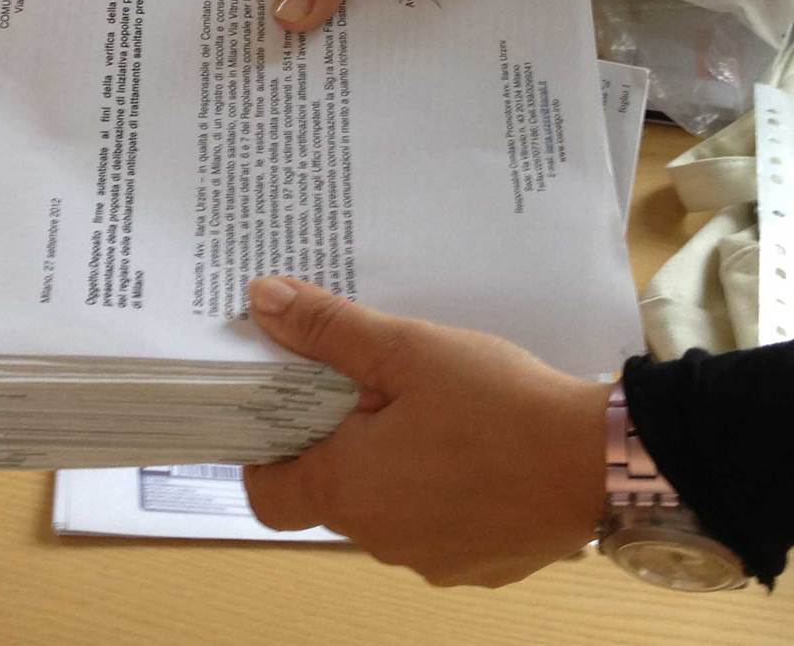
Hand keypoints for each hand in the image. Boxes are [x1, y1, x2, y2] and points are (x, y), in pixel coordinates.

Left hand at [243, 276, 609, 587]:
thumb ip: (328, 328)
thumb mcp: (405, 350)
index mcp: (347, 490)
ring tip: (429, 418)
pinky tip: (472, 455)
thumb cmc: (496, 402)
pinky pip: (434, 529)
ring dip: (392, 470)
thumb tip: (261, 298)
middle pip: (329, 495)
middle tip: (371, 393)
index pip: (266, 493)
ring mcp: (431, 560)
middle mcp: (379, 539)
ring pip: (385, 511)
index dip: (264, 453)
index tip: (287, 412)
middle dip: (340, 444)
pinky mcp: (478, 567)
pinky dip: (438, 496)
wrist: (605, 459)